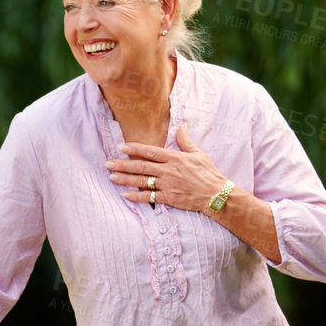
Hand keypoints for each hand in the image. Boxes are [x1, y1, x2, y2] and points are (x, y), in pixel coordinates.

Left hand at [107, 124, 229, 213]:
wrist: (216, 194)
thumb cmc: (208, 173)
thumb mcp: (198, 153)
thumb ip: (185, 141)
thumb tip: (182, 126)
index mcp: (175, 158)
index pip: (151, 152)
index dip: (135, 149)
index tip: (122, 147)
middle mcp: (169, 171)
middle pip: (141, 167)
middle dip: (123, 165)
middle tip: (108, 164)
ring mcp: (168, 185)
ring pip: (142, 182)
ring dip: (125, 179)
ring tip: (112, 177)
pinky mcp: (169, 198)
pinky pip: (150, 198)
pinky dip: (137, 196)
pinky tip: (125, 195)